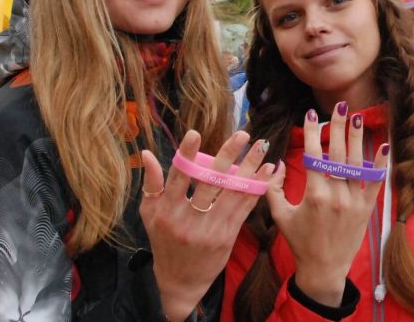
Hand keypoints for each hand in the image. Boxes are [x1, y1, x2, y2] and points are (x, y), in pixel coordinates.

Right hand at [140, 130, 273, 320]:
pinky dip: (256, 188)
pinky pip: (244, 207)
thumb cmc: (164, 241)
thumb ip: (151, 184)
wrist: (181, 281)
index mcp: (167, 212)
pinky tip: (267, 171)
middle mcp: (188, 220)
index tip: (194, 133)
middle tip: (242, 134)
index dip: (186, 156)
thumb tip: (146, 153)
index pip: (177, 178)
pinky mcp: (227, 236)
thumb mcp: (150, 215)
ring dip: (250, 167)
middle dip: (228, 155)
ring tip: (261, 146)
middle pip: (210, 182)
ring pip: (232, 192)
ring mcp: (210, 229)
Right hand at [267, 102, 388, 305]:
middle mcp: (336, 195)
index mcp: (314, 195)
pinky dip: (380, 163)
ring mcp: (354, 202)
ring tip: (358, 116)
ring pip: (357, 163)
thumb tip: (274, 163)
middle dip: (338, 127)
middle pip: (337, 154)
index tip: (310, 114)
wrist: (324, 269)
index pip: (314, 156)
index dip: (311, 133)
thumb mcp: (280, 215)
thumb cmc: (300, 241)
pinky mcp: (367, 209)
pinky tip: (384, 144)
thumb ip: (273, 188)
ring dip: (358, 138)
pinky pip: (376, 182)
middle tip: (340, 105)